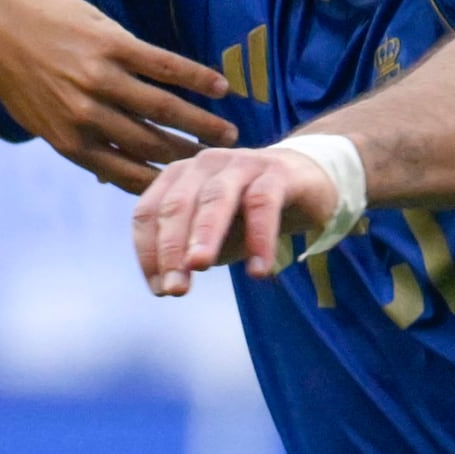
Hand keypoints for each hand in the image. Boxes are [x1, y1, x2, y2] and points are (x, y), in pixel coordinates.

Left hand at [0, 0, 237, 190]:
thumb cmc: (17, 69)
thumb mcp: (37, 116)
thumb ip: (75, 144)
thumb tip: (109, 178)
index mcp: (66, 139)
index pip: (125, 173)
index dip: (163, 185)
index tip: (191, 193)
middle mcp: (84, 114)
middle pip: (152, 144)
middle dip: (190, 158)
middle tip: (220, 163)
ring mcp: (99, 78)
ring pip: (164, 109)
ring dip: (202, 123)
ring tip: (230, 132)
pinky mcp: (113, 44)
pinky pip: (164, 66)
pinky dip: (196, 77)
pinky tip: (220, 87)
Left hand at [133, 142, 353, 296]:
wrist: (306, 182)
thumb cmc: (246, 213)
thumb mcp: (211, 237)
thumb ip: (187, 257)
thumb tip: (165, 287)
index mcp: (178, 177)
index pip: (148, 213)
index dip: (149, 253)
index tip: (159, 290)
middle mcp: (203, 164)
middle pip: (176, 205)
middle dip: (171, 249)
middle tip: (174, 289)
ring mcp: (240, 163)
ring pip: (215, 198)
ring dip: (205, 234)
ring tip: (200, 267)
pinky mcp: (277, 172)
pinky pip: (264, 202)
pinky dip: (260, 238)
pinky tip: (258, 272)